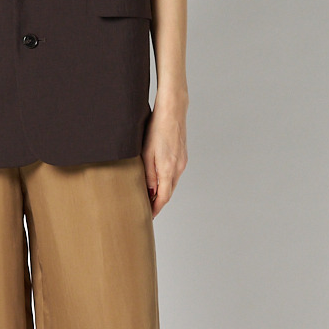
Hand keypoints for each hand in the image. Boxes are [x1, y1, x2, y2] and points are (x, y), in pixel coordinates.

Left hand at [142, 98, 187, 217]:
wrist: (172, 111)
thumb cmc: (156, 129)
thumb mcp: (146, 153)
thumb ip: (148, 174)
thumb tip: (149, 190)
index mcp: (168, 169)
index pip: (163, 197)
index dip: (156, 208)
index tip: (149, 216)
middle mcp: (178, 168)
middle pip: (169, 192)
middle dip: (158, 202)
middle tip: (147, 209)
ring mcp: (182, 162)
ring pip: (172, 183)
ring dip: (162, 191)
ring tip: (150, 196)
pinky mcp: (182, 156)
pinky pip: (174, 174)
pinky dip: (166, 181)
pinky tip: (158, 180)